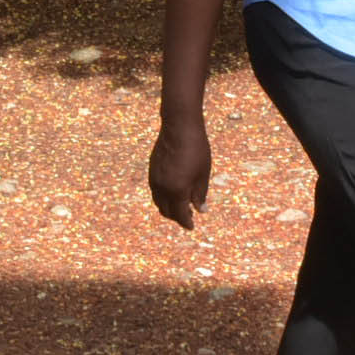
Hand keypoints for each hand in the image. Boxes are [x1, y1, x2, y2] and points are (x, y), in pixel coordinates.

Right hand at [147, 107, 211, 228]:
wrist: (179, 127)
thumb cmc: (196, 149)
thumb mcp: (203, 174)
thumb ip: (200, 194)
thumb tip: (200, 210)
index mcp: (177, 190)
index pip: (180, 215)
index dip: (187, 223)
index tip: (192, 226)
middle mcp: (162, 188)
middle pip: (167, 211)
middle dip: (177, 217)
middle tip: (188, 216)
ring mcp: (154, 179)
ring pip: (158, 202)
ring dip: (168, 208)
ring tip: (180, 206)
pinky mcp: (151, 170)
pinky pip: (155, 191)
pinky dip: (162, 197)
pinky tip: (172, 192)